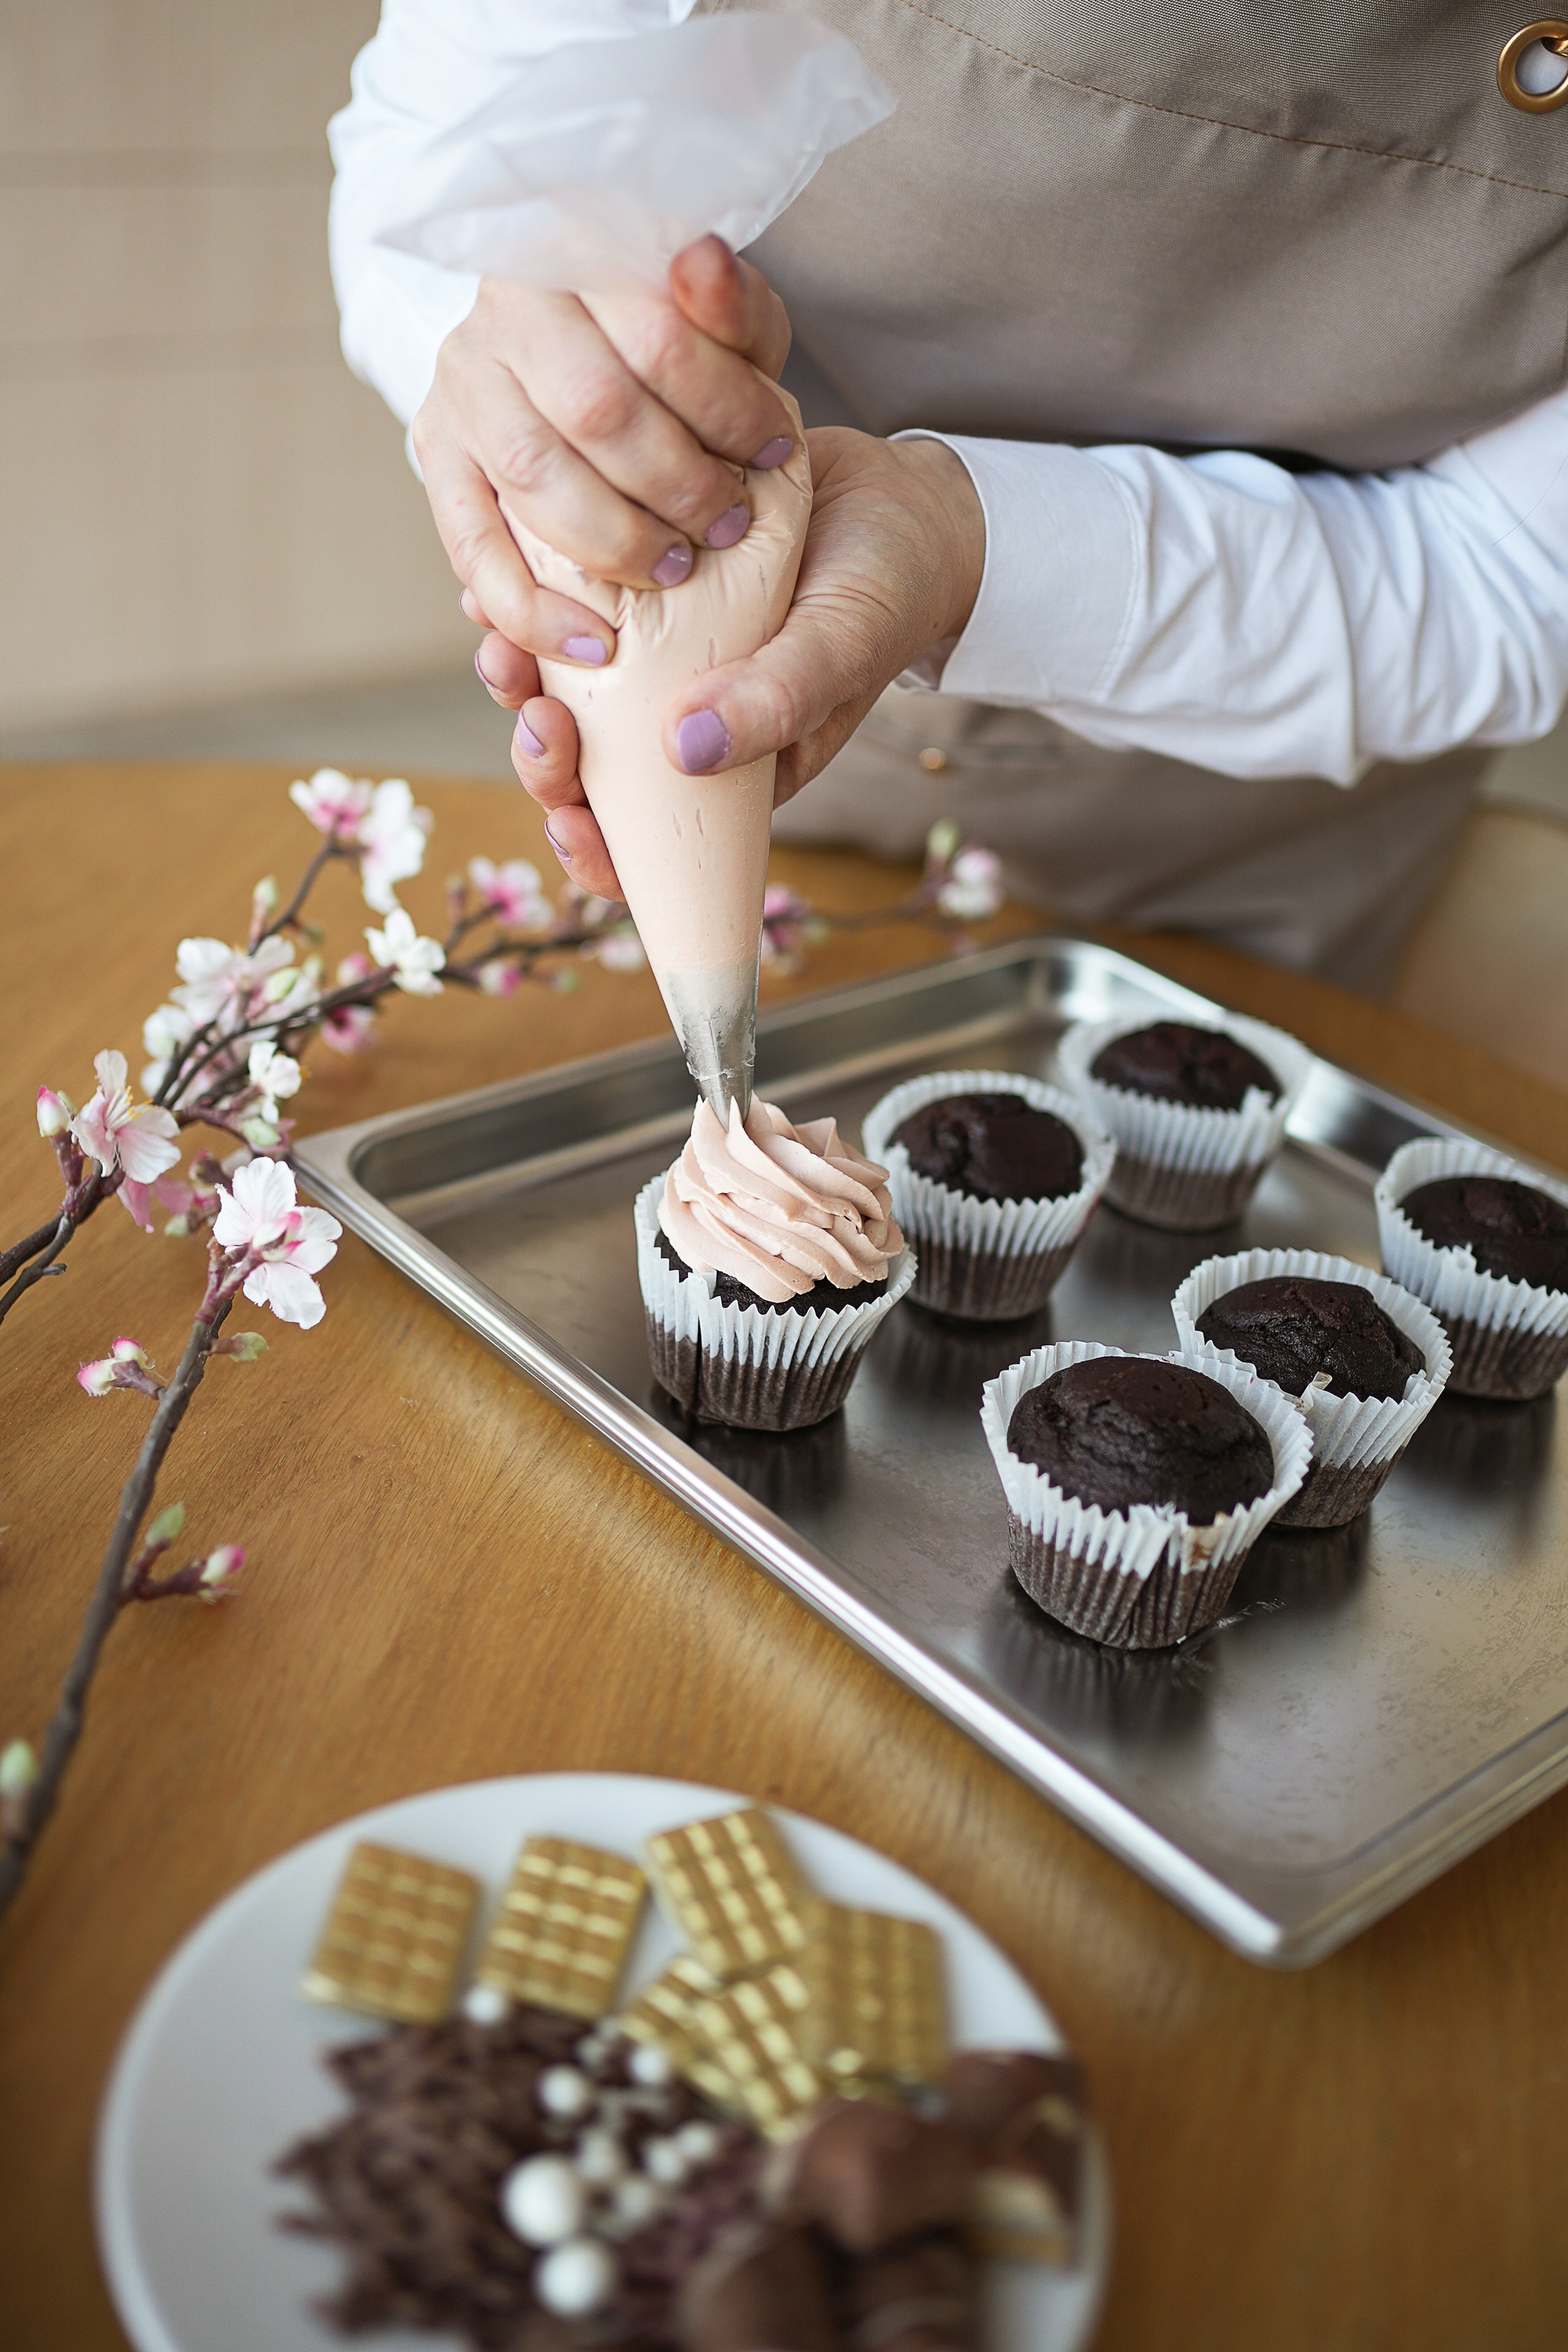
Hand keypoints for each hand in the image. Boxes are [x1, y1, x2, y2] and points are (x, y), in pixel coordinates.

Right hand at [419, 236, 793, 671]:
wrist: (575, 347)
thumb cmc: (666, 347)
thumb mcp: (719, 320)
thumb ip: (732, 307)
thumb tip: (702, 263)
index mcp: (576, 258)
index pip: (658, 335)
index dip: (727, 407)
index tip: (775, 454)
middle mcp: (503, 316)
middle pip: (596, 409)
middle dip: (678, 482)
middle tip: (728, 526)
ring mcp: (460, 389)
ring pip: (536, 480)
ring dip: (616, 542)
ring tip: (673, 572)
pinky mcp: (438, 459)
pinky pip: (474, 551)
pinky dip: (533, 610)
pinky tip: (592, 644)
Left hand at [508, 431, 986, 897]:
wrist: (893, 500)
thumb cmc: (884, 591)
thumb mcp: (842, 646)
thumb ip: (777, 702)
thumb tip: (686, 752)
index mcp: (730, 768)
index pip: (652, 844)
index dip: (598, 854)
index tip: (567, 825)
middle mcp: (680, 724)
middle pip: (588, 775)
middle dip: (546, 761)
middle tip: (539, 718)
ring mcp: (654, 663)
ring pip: (563, 699)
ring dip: (521, 685)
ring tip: (504, 652)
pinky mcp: (635, 597)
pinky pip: (566, 618)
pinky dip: (526, 609)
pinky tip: (499, 592)